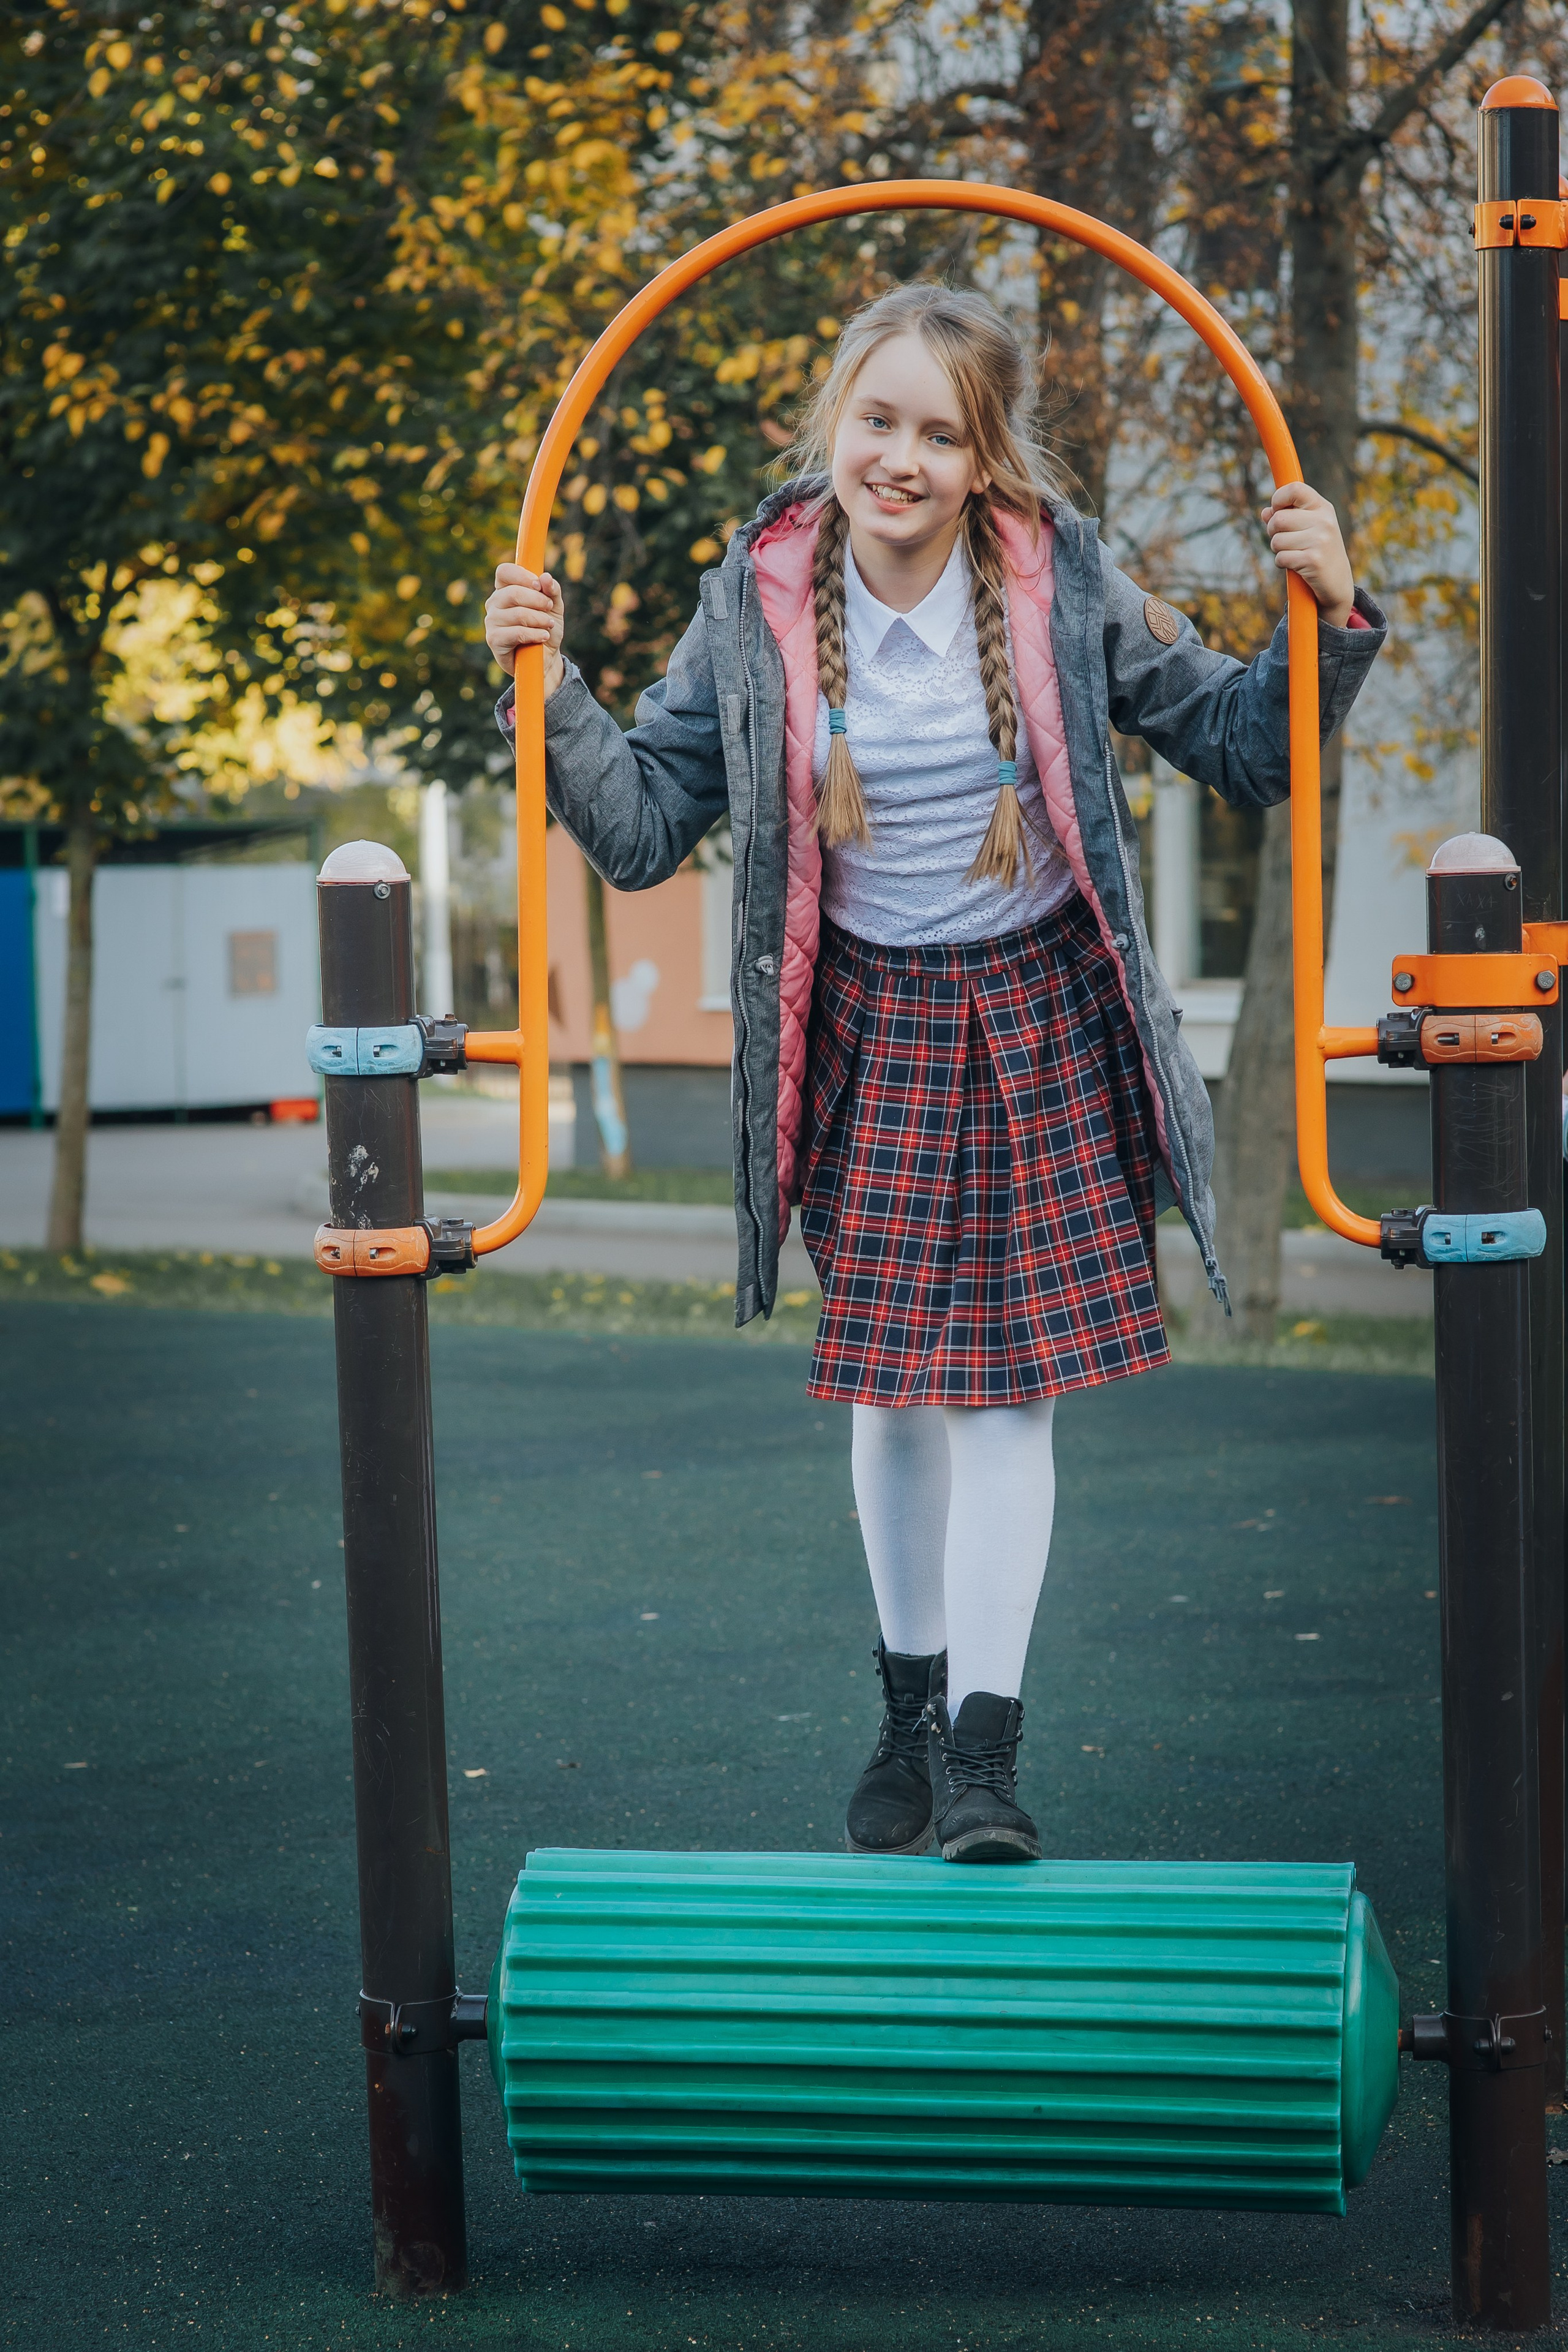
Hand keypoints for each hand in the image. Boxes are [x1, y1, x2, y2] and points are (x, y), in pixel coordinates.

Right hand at [485, 562, 565, 697]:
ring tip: (549, 626)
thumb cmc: (545, 627)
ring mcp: (491, 621)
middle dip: (537, 600)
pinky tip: (543, 636)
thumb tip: (546, 577)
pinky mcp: (494, 639)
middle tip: (549, 608)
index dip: (522, 576)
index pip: (504, 572)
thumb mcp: (554, 607)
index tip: (538, 585)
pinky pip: (516, 633)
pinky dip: (534, 634)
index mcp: (505, 590)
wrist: (545, 658)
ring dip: (539, 619)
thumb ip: (552, 590)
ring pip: (517, 614)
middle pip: (512, 593)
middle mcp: (494, 603)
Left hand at [1261, 483, 1353, 628]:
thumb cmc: (1318, 551)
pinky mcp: (1313, 560)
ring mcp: (1320, 540)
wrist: (1337, 583)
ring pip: (1277, 540)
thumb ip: (1287, 517)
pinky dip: (1282, 563)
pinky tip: (1295, 565)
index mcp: (1323, 508)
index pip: (1295, 488)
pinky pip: (1281, 558)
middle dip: (1273, 532)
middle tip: (1283, 540)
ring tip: (1293, 553)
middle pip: (1278, 519)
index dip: (1278, 498)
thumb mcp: (1308, 529)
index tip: (1276, 510)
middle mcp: (1324, 521)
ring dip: (1277, 550)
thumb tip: (1265, 512)